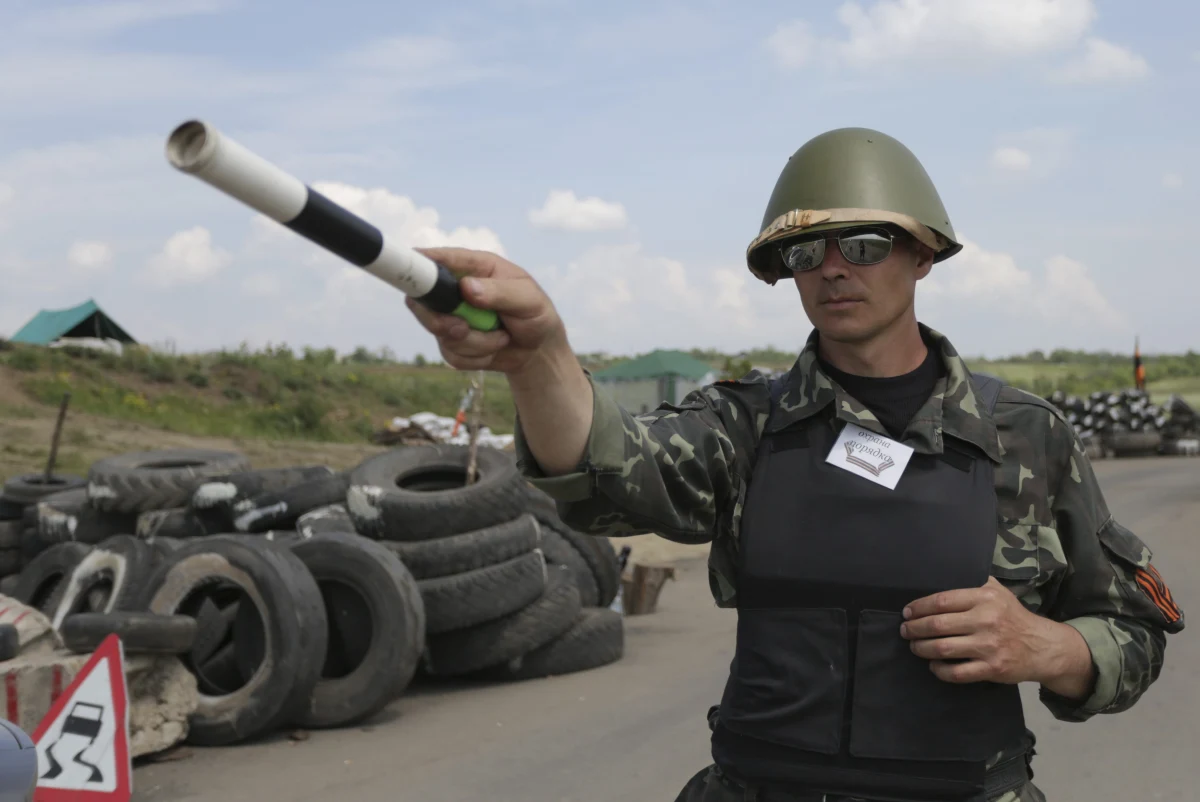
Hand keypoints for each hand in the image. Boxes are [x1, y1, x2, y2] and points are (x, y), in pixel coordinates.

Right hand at [405, 247, 566, 373]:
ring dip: (474, 343)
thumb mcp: (529, 299)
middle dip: (440, 320)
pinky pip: (451, 355)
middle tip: (462, 328)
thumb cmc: (537, 314)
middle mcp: (458, 289)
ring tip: (501, 337)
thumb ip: (501, 292)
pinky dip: (475, 358)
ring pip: (440, 333)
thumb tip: (467, 287)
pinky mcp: (452, 342)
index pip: (440, 259)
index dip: (419, 264)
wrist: (539, 350)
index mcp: (475, 268)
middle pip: (422, 300)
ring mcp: (452, 316)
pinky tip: (494, 349)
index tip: (410, 274)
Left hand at [900, 576, 1091, 692]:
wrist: (1042, 646)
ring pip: (943, 649)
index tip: (907, 612)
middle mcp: (986, 620)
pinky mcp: (992, 668)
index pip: (942, 601)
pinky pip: (957, 672)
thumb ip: (973, 582)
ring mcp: (989, 646)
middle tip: (905, 630)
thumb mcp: (998, 591)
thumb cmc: (1013, 616)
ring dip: (922, 648)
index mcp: (985, 598)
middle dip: (915, 629)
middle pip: (938, 625)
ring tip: (914, 646)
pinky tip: (933, 665)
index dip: (919, 607)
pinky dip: (939, 670)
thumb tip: (941, 573)